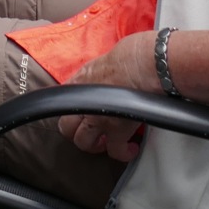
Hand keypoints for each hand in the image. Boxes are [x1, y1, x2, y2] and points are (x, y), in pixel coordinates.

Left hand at [58, 32, 156, 161]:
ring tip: (107, 144)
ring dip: (94, 146)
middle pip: (66, 127)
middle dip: (77, 133)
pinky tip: (130, 149)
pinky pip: (115, 150)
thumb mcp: (103, 60)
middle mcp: (84, 102)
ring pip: (84, 142)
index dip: (71, 111)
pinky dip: (122, 153)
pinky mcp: (117, 131)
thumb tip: (107, 76)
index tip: (80, 116)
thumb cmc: (131, 55)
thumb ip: (98, 73)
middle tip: (91, 134)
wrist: (146, 64)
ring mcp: (97, 119)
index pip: (62, 101)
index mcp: (80, 82)